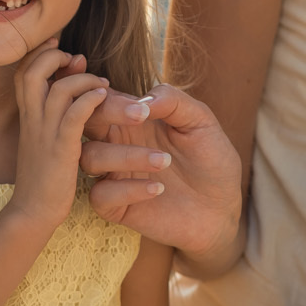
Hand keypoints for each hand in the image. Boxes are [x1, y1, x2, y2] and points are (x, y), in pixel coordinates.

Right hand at [11, 41, 108, 222]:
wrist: (33, 212)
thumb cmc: (43, 178)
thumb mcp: (41, 141)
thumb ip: (49, 115)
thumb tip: (63, 91)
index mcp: (26, 116)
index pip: (23, 72)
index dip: (40, 54)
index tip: (61, 49)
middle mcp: (31, 119)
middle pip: (31, 71)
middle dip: (53, 57)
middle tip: (75, 58)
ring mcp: (44, 133)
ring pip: (58, 89)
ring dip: (82, 79)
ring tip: (102, 83)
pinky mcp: (61, 148)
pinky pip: (74, 114)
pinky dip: (90, 99)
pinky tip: (104, 96)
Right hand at [80, 82, 239, 266]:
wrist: (223, 207)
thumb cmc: (211, 159)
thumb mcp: (201, 122)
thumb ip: (174, 101)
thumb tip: (143, 99)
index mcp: (129, 119)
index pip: (99, 98)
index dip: (110, 97)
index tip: (141, 108)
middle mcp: (115, 144)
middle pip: (81, 122)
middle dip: (103, 115)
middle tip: (140, 119)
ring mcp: (114, 175)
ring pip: (90, 158)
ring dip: (125, 156)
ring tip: (164, 161)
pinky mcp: (117, 207)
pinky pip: (100, 196)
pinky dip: (127, 189)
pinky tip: (159, 188)